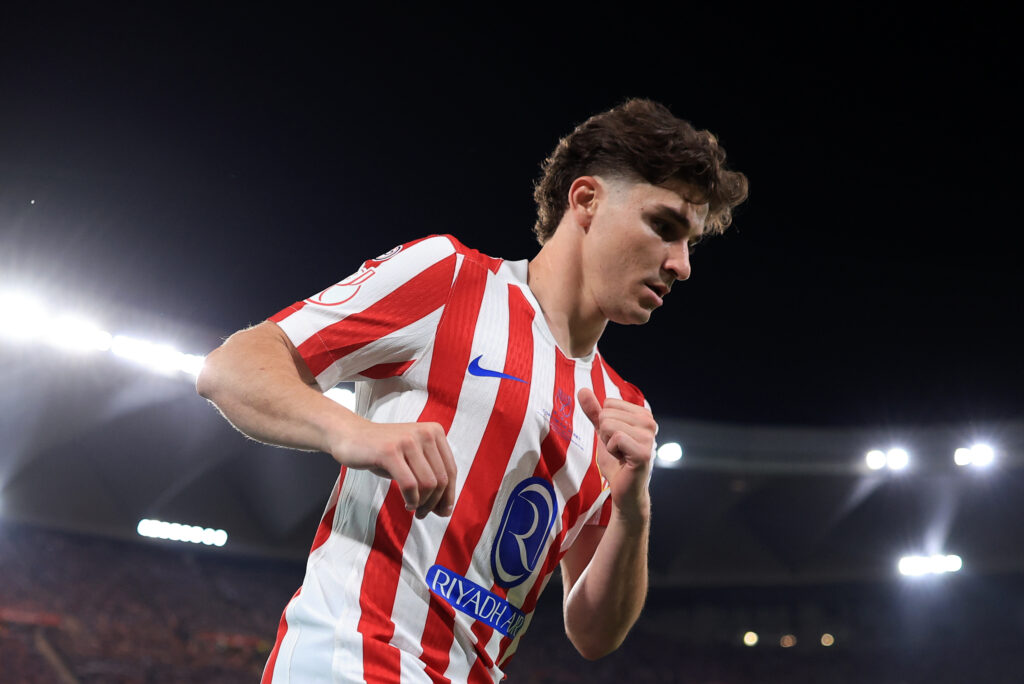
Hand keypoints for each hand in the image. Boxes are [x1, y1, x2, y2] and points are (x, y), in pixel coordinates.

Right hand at [329, 417, 456, 518]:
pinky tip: (407, 504)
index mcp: (435, 431)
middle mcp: (425, 433)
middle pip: (442, 479)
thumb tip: (446, 510)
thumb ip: (431, 477)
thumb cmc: (383, 452)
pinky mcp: (390, 451)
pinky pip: (410, 485)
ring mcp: (408, 441)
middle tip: (424, 514)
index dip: (450, 495)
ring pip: (428, 484)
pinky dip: (412, 500)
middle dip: (435, 503)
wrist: (350, 435)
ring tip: (414, 509)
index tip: (443, 512)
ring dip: (423, 503)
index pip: (451, 470)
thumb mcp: (412, 459)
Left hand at [577, 388, 655, 521]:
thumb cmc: (616, 461)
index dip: (605, 424)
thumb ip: (594, 411)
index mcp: (643, 415)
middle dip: (605, 434)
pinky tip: (623, 460)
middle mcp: (649, 422)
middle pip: (607, 414)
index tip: (616, 440)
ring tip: (620, 455)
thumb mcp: (602, 432)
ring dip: (608, 444)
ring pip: (609, 425)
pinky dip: (612, 451)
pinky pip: (615, 438)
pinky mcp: (644, 452)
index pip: (608, 403)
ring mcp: (648, 437)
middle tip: (617, 450)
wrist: (624, 490)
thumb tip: (582, 389)